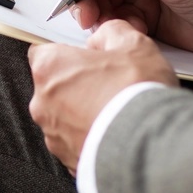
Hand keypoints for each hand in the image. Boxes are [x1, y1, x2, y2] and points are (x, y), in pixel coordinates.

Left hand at [28, 20, 176, 171]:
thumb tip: (107, 35)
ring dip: (84, 114)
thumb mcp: (133, 44)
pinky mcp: (67, 160)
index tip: (88, 59)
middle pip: (55, 87)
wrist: (150, 147)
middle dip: (78, 85)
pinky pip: (76, 143)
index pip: (44, 52)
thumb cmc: (137, 95)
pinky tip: (116, 134)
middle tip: (109, 86)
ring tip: (117, 112)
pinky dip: (91, 138)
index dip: (69, 54)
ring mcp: (53, 135)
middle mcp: (42, 102)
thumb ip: (112, 32)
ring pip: (64, 118)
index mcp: (50, 68)